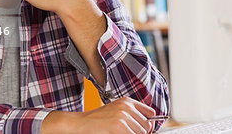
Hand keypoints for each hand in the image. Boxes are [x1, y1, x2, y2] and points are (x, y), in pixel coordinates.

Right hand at [41, 96, 155, 133]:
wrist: (80, 123)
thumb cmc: (97, 120)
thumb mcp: (116, 112)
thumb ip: (131, 116)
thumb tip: (149, 126)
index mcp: (127, 101)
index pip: (150, 113)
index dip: (149, 124)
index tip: (144, 130)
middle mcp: (127, 106)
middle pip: (147, 126)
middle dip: (140, 133)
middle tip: (126, 132)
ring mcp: (123, 115)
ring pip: (142, 133)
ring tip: (118, 133)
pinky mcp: (120, 126)